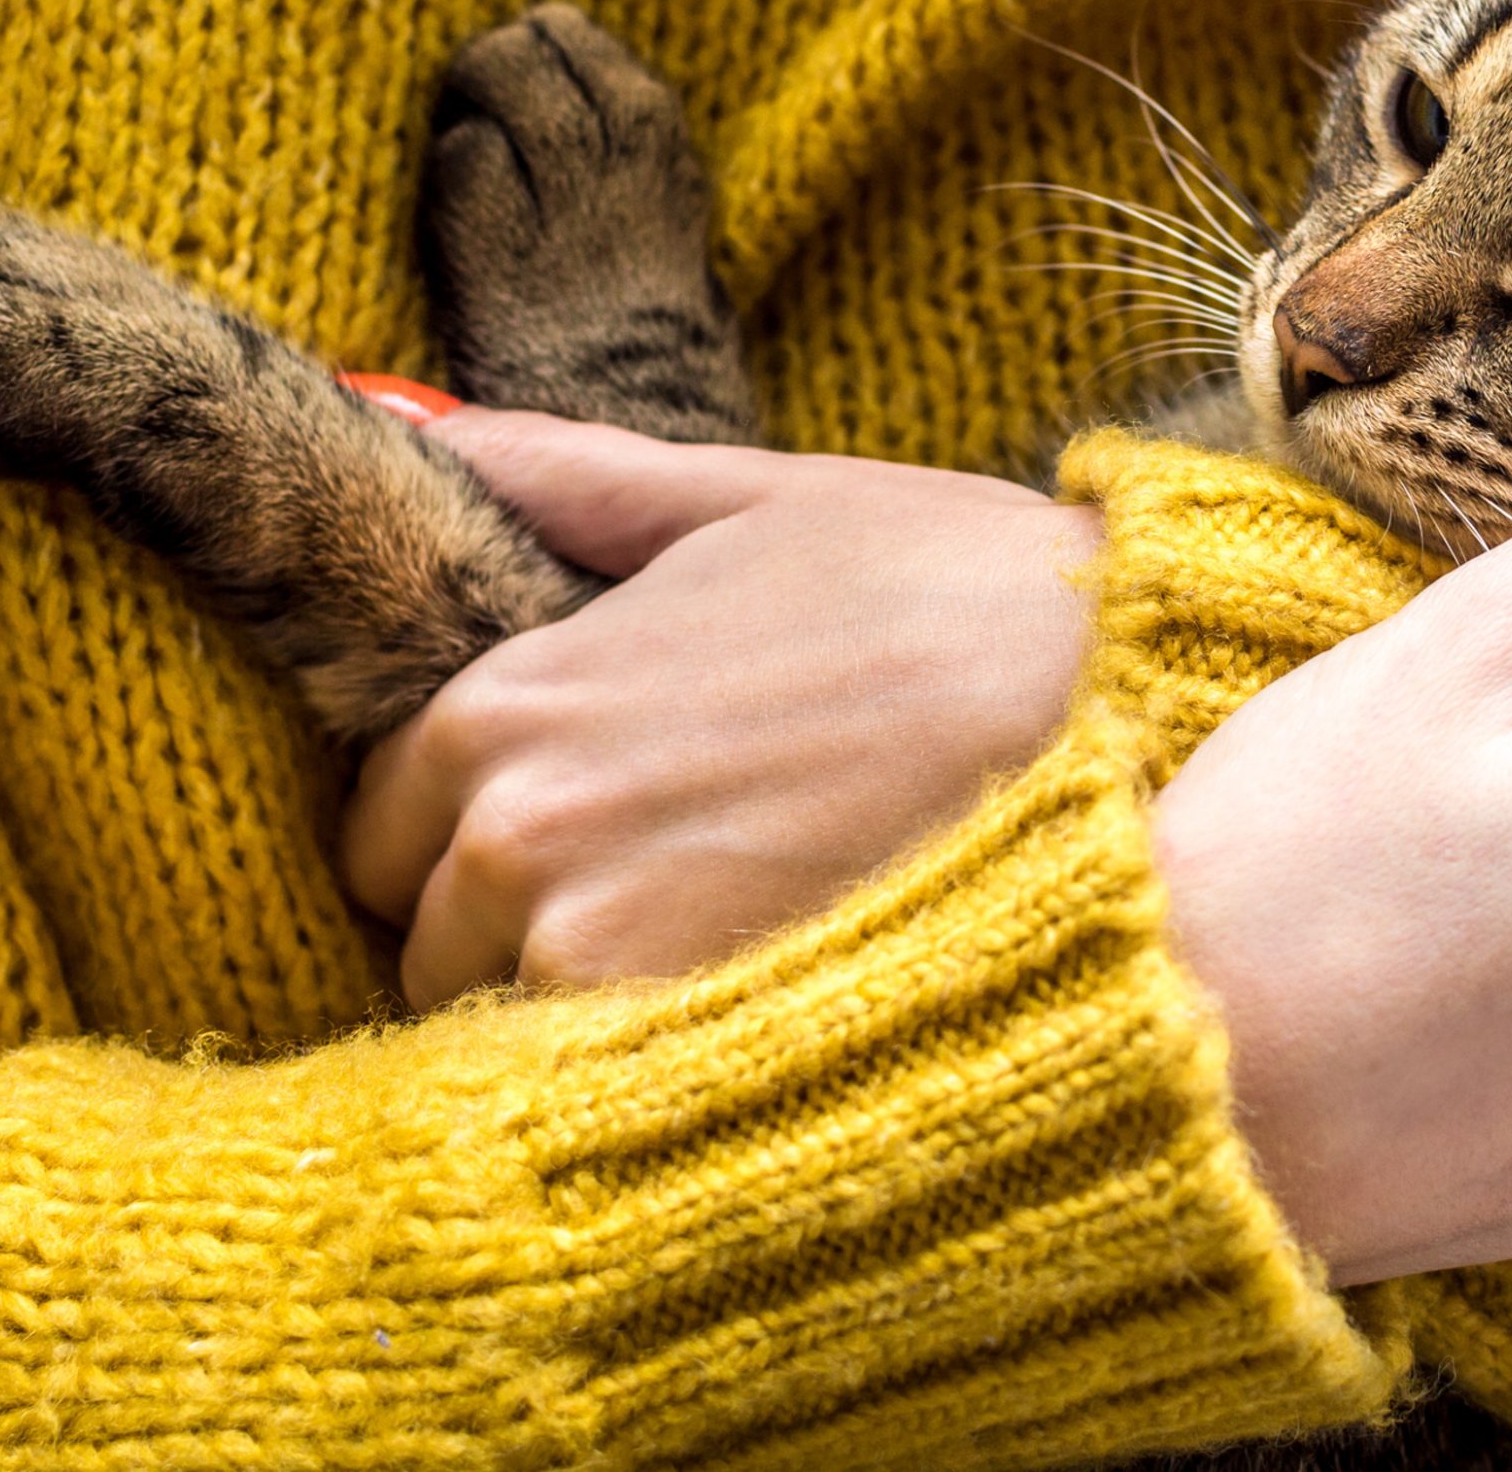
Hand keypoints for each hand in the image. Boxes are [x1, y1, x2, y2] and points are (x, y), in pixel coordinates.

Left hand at [337, 409, 1100, 1006]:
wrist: (1125, 712)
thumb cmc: (947, 593)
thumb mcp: (746, 500)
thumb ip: (562, 477)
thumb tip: (403, 416)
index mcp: (509, 703)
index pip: (385, 822)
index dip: (465, 830)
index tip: (571, 827)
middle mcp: (520, 838)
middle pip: (433, 937)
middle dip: (511, 925)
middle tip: (662, 887)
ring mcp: (595, 954)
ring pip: (508, 1025)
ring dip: (579, 1002)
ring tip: (722, 940)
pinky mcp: (687, 1048)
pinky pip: (599, 1095)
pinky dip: (651, 1068)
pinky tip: (753, 1005)